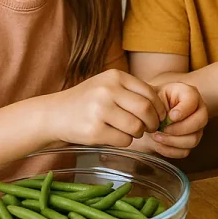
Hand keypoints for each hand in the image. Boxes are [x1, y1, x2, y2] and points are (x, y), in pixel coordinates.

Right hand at [47, 69, 162, 147]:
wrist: (54, 114)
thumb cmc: (88, 101)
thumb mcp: (108, 86)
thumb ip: (132, 91)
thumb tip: (163, 106)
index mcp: (115, 76)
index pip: (150, 93)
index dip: (159, 108)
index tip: (159, 116)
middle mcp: (107, 90)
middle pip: (145, 109)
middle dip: (153, 122)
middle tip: (151, 128)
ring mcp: (99, 110)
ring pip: (136, 127)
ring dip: (139, 133)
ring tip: (132, 132)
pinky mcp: (93, 131)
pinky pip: (123, 140)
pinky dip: (125, 141)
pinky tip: (117, 137)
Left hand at [141, 82, 207, 158]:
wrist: (150, 116)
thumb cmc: (155, 102)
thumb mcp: (155, 95)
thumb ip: (161, 102)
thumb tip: (169, 119)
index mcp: (190, 94)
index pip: (193, 101)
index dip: (182, 111)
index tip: (169, 116)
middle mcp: (199, 110)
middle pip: (200, 121)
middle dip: (179, 128)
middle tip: (163, 128)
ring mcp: (197, 128)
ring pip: (193, 139)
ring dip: (172, 141)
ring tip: (157, 136)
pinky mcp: (190, 142)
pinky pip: (184, 151)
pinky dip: (170, 150)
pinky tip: (159, 143)